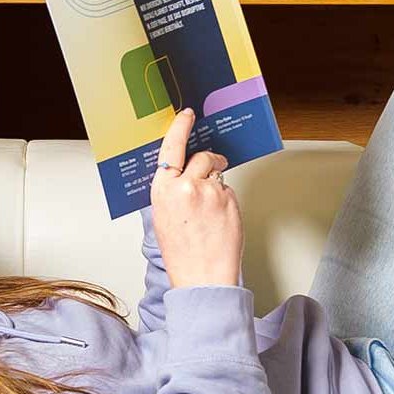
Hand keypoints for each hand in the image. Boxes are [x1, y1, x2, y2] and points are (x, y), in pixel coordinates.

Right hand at [149, 108, 242, 289]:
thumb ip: (171, 189)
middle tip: (213, 167)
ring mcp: (211, 193)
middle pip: (201, 156)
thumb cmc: (181, 253)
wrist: (202, 278)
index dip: (180, 128)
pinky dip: (226, 200)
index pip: (171, 148)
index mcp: (163, 189)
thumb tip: (182, 170)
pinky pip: (229, 190)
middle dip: (209, 160)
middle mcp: (186, 186)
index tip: (187, 115)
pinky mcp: (230, 201)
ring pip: (217, 174)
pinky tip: (219, 219)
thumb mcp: (163, 216)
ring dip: (217, 183)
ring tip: (212, 209)